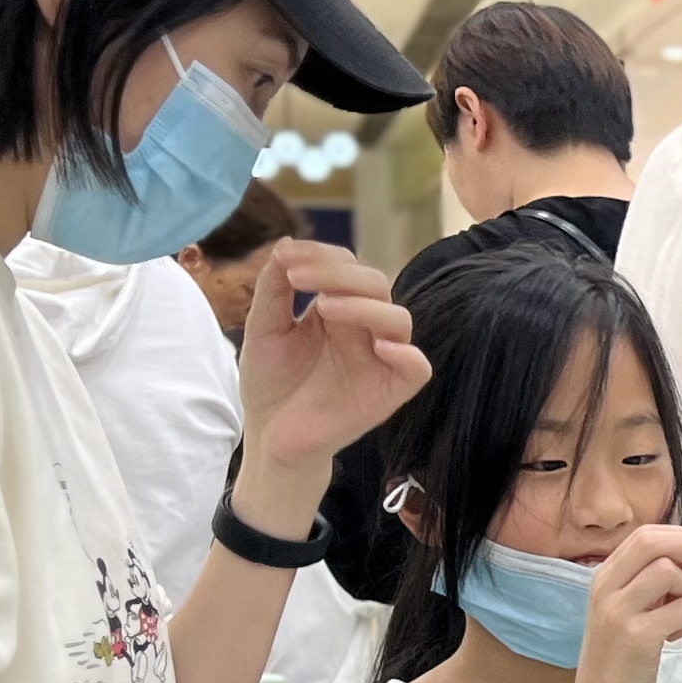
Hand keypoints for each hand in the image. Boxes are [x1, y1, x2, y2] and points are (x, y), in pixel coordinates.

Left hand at [232, 242, 428, 502]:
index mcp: (338, 309)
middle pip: (375, 283)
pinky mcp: (390, 391)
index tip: (283, 259)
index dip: (319, 255)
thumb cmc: (271, 384)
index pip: (346, 266)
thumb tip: (285, 244)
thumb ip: (274, 289)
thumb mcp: (263, 329)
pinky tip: (378, 348)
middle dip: (338, 273)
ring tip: (324, 308)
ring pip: (399, 318)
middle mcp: (364, 328)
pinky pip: (417, 367)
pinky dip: (406, 354)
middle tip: (299, 278)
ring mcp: (380, 358)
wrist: (270, 438)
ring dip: (365, 305)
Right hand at [571, 525, 681, 682]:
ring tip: (678, 613)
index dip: (678, 538)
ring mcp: (619, 611)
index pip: (645, 534)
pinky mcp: (637, 637)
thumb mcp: (624, 606)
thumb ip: (646, 578)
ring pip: (668, 571)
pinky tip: (675, 636)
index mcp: (604, 576)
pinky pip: (681, 609)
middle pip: (654, 542)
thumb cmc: (621, 652)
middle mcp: (606, 588)